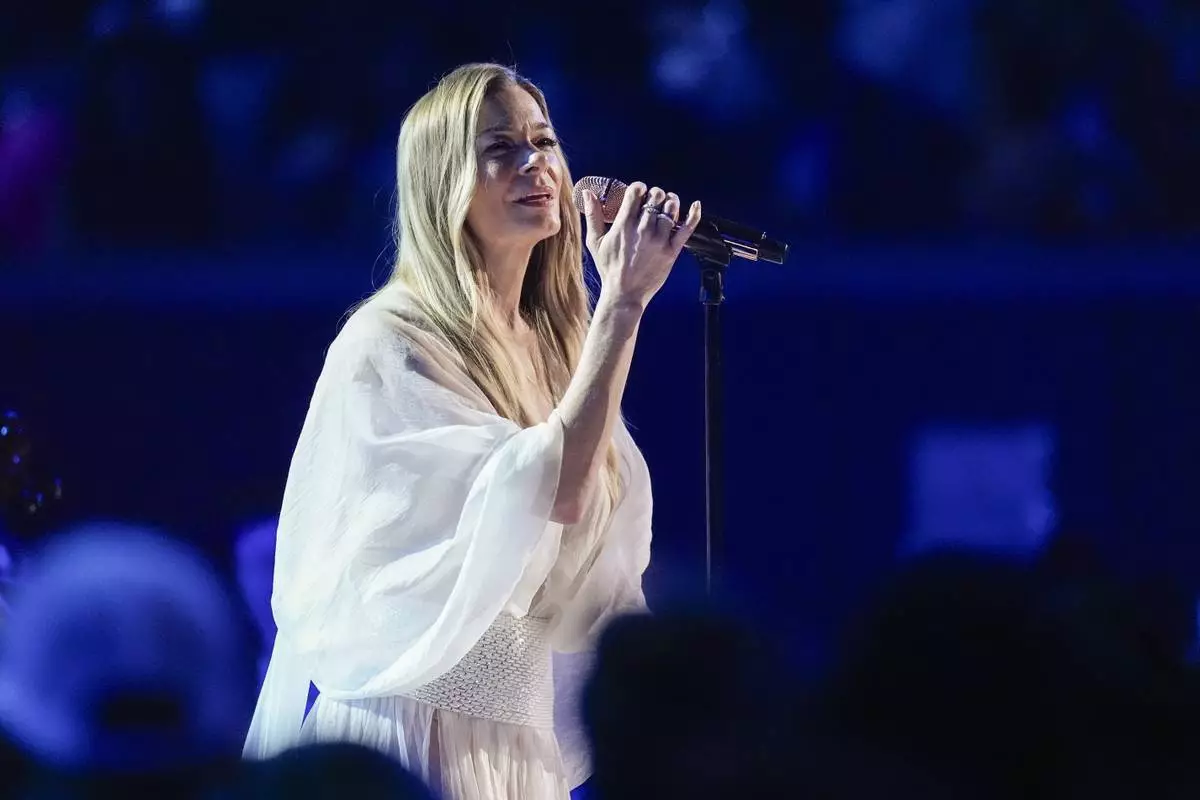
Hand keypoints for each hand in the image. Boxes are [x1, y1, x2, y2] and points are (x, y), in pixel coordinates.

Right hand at [582, 181, 701, 310]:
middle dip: (654, 194)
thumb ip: (593, 215)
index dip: (639, 187)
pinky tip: (695, 205)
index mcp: (624, 225)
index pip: (636, 192)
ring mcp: (659, 240)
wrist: (624, 294)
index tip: (638, 191)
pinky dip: (693, 214)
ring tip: (667, 204)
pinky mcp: (671, 251)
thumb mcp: (595, 242)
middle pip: (656, 197)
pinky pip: (687, 228)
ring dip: (670, 201)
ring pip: (671, 209)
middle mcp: (643, 230)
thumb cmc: (609, 269)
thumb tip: (587, 193)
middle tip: (653, 200)